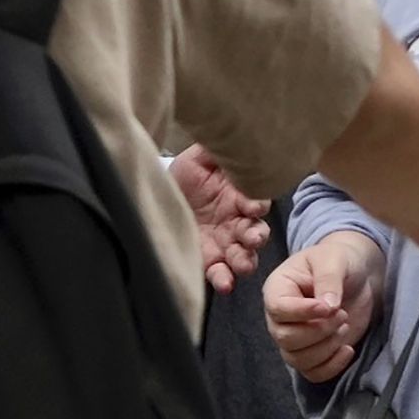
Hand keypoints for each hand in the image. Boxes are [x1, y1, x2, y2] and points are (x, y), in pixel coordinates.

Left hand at [171, 146, 266, 292]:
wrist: (161, 192)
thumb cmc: (186, 173)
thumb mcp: (200, 156)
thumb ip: (219, 151)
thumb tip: (234, 136)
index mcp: (239, 196)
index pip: (256, 199)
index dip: (257, 202)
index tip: (252, 205)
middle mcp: (237, 220)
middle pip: (256, 231)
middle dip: (256, 236)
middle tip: (252, 238)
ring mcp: (225, 242)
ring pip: (244, 254)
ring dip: (245, 260)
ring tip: (240, 265)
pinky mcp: (210, 258)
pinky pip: (220, 271)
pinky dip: (224, 278)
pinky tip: (223, 283)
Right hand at [263, 229, 386, 384]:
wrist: (356, 274)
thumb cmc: (339, 260)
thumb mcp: (334, 259)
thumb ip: (328, 279)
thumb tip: (327, 306)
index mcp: (278, 289)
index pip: (278, 309)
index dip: (303, 312)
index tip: (329, 306)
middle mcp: (279, 317)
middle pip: (286, 339)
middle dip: (319, 330)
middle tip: (341, 314)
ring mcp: (294, 337)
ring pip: (297, 359)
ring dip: (327, 347)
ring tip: (344, 324)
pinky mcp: (313, 352)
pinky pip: (312, 373)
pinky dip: (332, 367)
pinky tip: (348, 348)